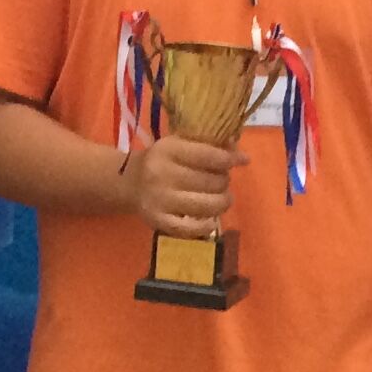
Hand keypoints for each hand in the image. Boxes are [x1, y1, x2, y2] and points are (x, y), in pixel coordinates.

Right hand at [121, 135, 245, 238]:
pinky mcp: (158, 221)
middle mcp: (162, 174)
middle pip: (210, 181)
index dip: (230, 159)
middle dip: (224, 181)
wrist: (128, 182)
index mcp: (168, 150)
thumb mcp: (178, 144)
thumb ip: (207, 145)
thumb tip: (239, 152)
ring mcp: (160, 200)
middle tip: (223, 181)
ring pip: (206, 205)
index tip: (243, 160)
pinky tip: (211, 220)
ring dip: (222, 202)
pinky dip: (206, 225)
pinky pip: (191, 228)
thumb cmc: (161, 160)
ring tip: (223, 198)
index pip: (208, 156)